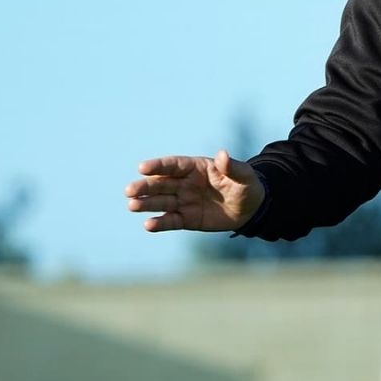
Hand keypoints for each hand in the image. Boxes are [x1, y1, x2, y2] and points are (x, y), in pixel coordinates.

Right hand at [125, 149, 265, 232]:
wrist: (251, 209)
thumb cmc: (246, 186)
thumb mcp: (244, 175)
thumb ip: (231, 167)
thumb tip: (223, 154)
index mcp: (195, 168)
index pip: (173, 165)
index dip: (158, 166)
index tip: (142, 167)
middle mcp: (185, 183)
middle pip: (161, 183)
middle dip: (145, 186)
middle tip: (129, 190)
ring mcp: (184, 201)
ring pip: (162, 202)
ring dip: (147, 204)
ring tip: (133, 206)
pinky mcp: (187, 219)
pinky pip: (171, 221)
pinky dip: (160, 224)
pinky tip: (148, 225)